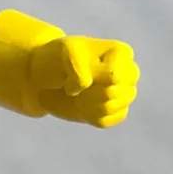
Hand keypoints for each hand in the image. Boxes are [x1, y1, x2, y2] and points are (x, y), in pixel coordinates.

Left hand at [0, 9, 138, 126]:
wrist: (45, 78)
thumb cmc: (58, 59)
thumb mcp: (66, 52)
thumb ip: (79, 66)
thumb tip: (85, 87)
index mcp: (122, 53)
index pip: (114, 75)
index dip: (89, 77)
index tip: (74, 68)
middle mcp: (128, 73)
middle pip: (113, 93)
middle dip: (87, 91)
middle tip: (73, 83)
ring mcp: (123, 93)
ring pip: (110, 108)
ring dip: (86, 103)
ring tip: (77, 92)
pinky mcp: (114, 112)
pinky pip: (107, 121)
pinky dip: (89, 115)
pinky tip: (81, 104)